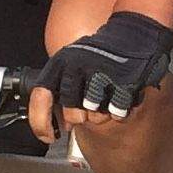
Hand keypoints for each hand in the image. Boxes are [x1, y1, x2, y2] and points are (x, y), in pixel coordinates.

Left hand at [30, 12, 172, 140]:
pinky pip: (117, 114)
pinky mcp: (123, 84)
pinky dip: (120, 110)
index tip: (48, 137)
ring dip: (103, 113)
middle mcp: (77, 69)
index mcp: (60, 65)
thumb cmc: (99, 54)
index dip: (41, 122)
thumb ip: (62, 89)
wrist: (131, 35)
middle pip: (73, 115)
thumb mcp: (71, 63)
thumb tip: (61, 124)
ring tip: (108, 95)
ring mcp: (101, 76)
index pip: (41, 98)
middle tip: (90, 105)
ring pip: (96, 117)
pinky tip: (120, 95)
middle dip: (82, 116)